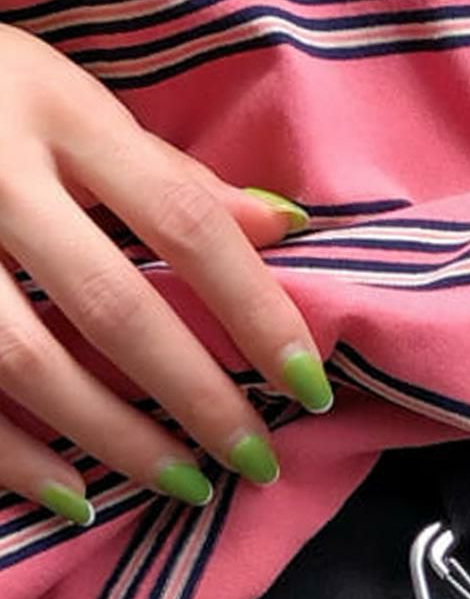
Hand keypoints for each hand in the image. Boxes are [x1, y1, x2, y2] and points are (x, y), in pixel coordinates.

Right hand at [0, 24, 328, 522]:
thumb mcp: (72, 101)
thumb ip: (168, 172)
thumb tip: (283, 227)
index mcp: (58, 112)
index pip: (184, 223)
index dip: (255, 311)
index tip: (311, 389)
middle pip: (112, 306)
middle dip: (197, 397)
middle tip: (256, 461)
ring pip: (28, 359)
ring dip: (116, 439)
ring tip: (185, 485)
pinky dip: (14, 456)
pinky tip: (76, 497)